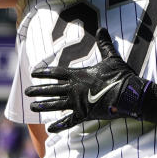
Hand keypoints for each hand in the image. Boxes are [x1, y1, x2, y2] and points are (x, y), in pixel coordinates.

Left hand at [25, 28, 147, 132]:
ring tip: (32, 107)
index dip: (44, 72)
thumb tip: (102, 28)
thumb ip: (104, 44)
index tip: (33, 73)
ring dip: (44, 106)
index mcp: (79, 74)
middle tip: (27, 93)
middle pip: (52, 89)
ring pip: (56, 104)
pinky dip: (60, 125)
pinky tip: (49, 129)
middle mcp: (75, 88)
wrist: (129, 94)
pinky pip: (69, 121)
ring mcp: (78, 102)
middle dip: (39, 90)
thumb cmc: (121, 75)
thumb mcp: (112, 58)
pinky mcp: (85, 114)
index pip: (56, 72)